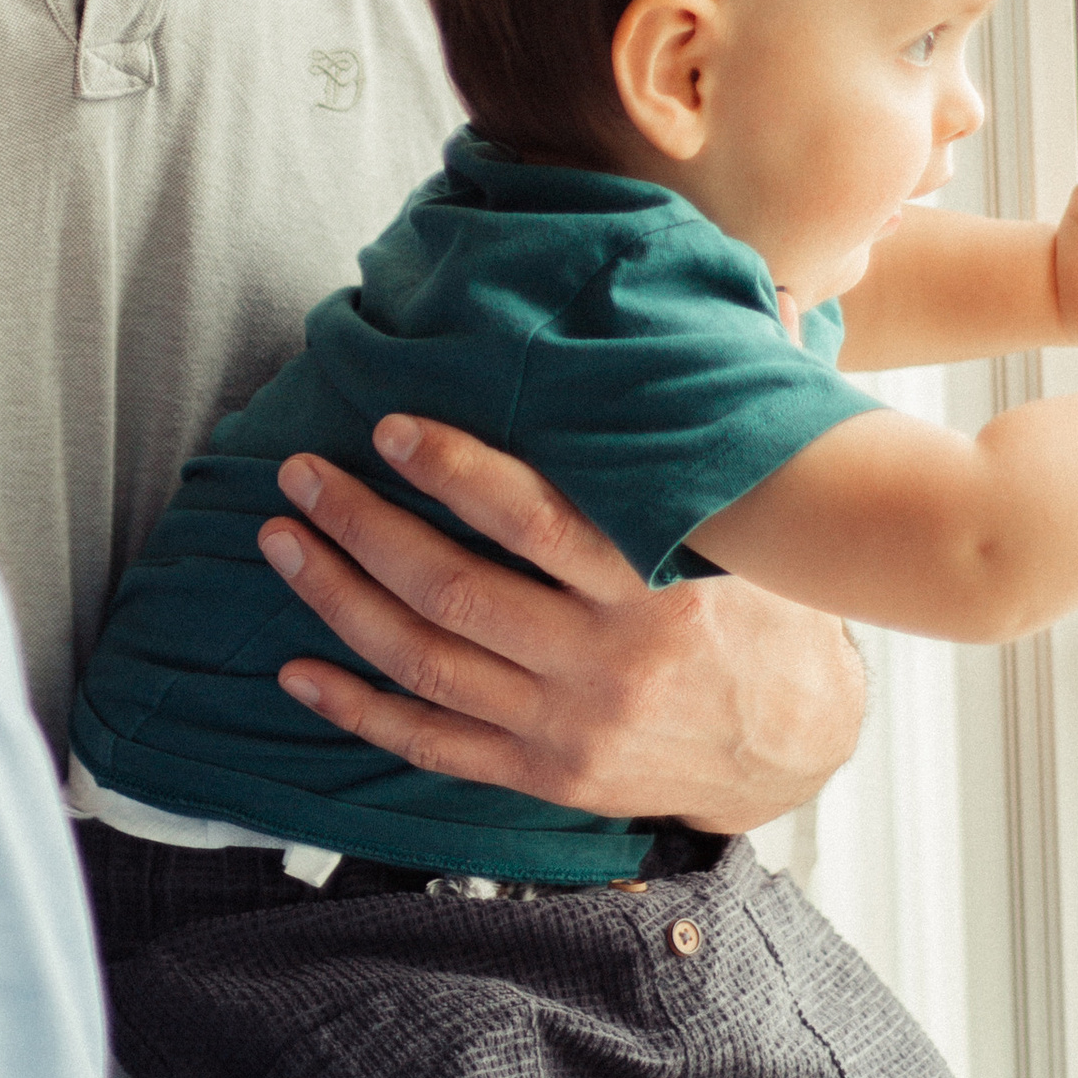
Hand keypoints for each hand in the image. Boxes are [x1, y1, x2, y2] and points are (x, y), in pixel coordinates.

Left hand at [258, 417, 863, 830]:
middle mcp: (609, 661)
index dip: (457, 473)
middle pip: (457, 592)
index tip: (391, 427)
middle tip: (300, 475)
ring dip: (340, 601)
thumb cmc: (766, 612)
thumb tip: (783, 300)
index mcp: (657, 587)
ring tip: (283, 542)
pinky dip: (358, 710)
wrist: (794, 749)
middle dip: (364, 528)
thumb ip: (738, 430)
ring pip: (428, 664)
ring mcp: (572, 727)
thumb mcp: (764, 529)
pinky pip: (433, 746)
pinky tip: (297, 671)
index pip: (538, 522)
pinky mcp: (546, 777)